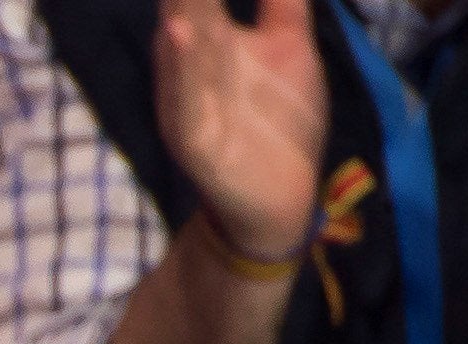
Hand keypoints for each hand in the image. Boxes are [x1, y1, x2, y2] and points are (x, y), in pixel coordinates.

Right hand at [150, 0, 323, 263]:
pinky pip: (185, 98)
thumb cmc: (280, 120)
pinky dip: (182, 68)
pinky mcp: (194, 138)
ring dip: (178, 6)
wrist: (281, 200)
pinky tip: (177, 33)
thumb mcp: (289, 45)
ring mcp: (188, 98)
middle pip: (184, 2)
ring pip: (179, 43)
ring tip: (178, 1)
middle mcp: (191, 59)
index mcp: (211, 34)